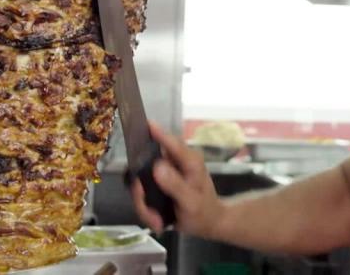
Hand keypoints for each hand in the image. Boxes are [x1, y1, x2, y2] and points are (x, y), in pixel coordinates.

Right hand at [130, 121, 224, 236]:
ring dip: (144, 204)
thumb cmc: (204, 212)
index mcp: (189, 160)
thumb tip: (157, 166)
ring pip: (141, 181)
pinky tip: (157, 221)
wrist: (208, 224)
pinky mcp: (158, 183)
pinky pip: (143, 192)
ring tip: (156, 221)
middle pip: (146, 165)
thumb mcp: (191, 202)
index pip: (171, 142)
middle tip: (147, 210)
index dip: (157, 132)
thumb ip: (175, 185)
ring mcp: (165, 172)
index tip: (143, 125)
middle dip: (141, 191)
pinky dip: (146, 209)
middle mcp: (175, 162)